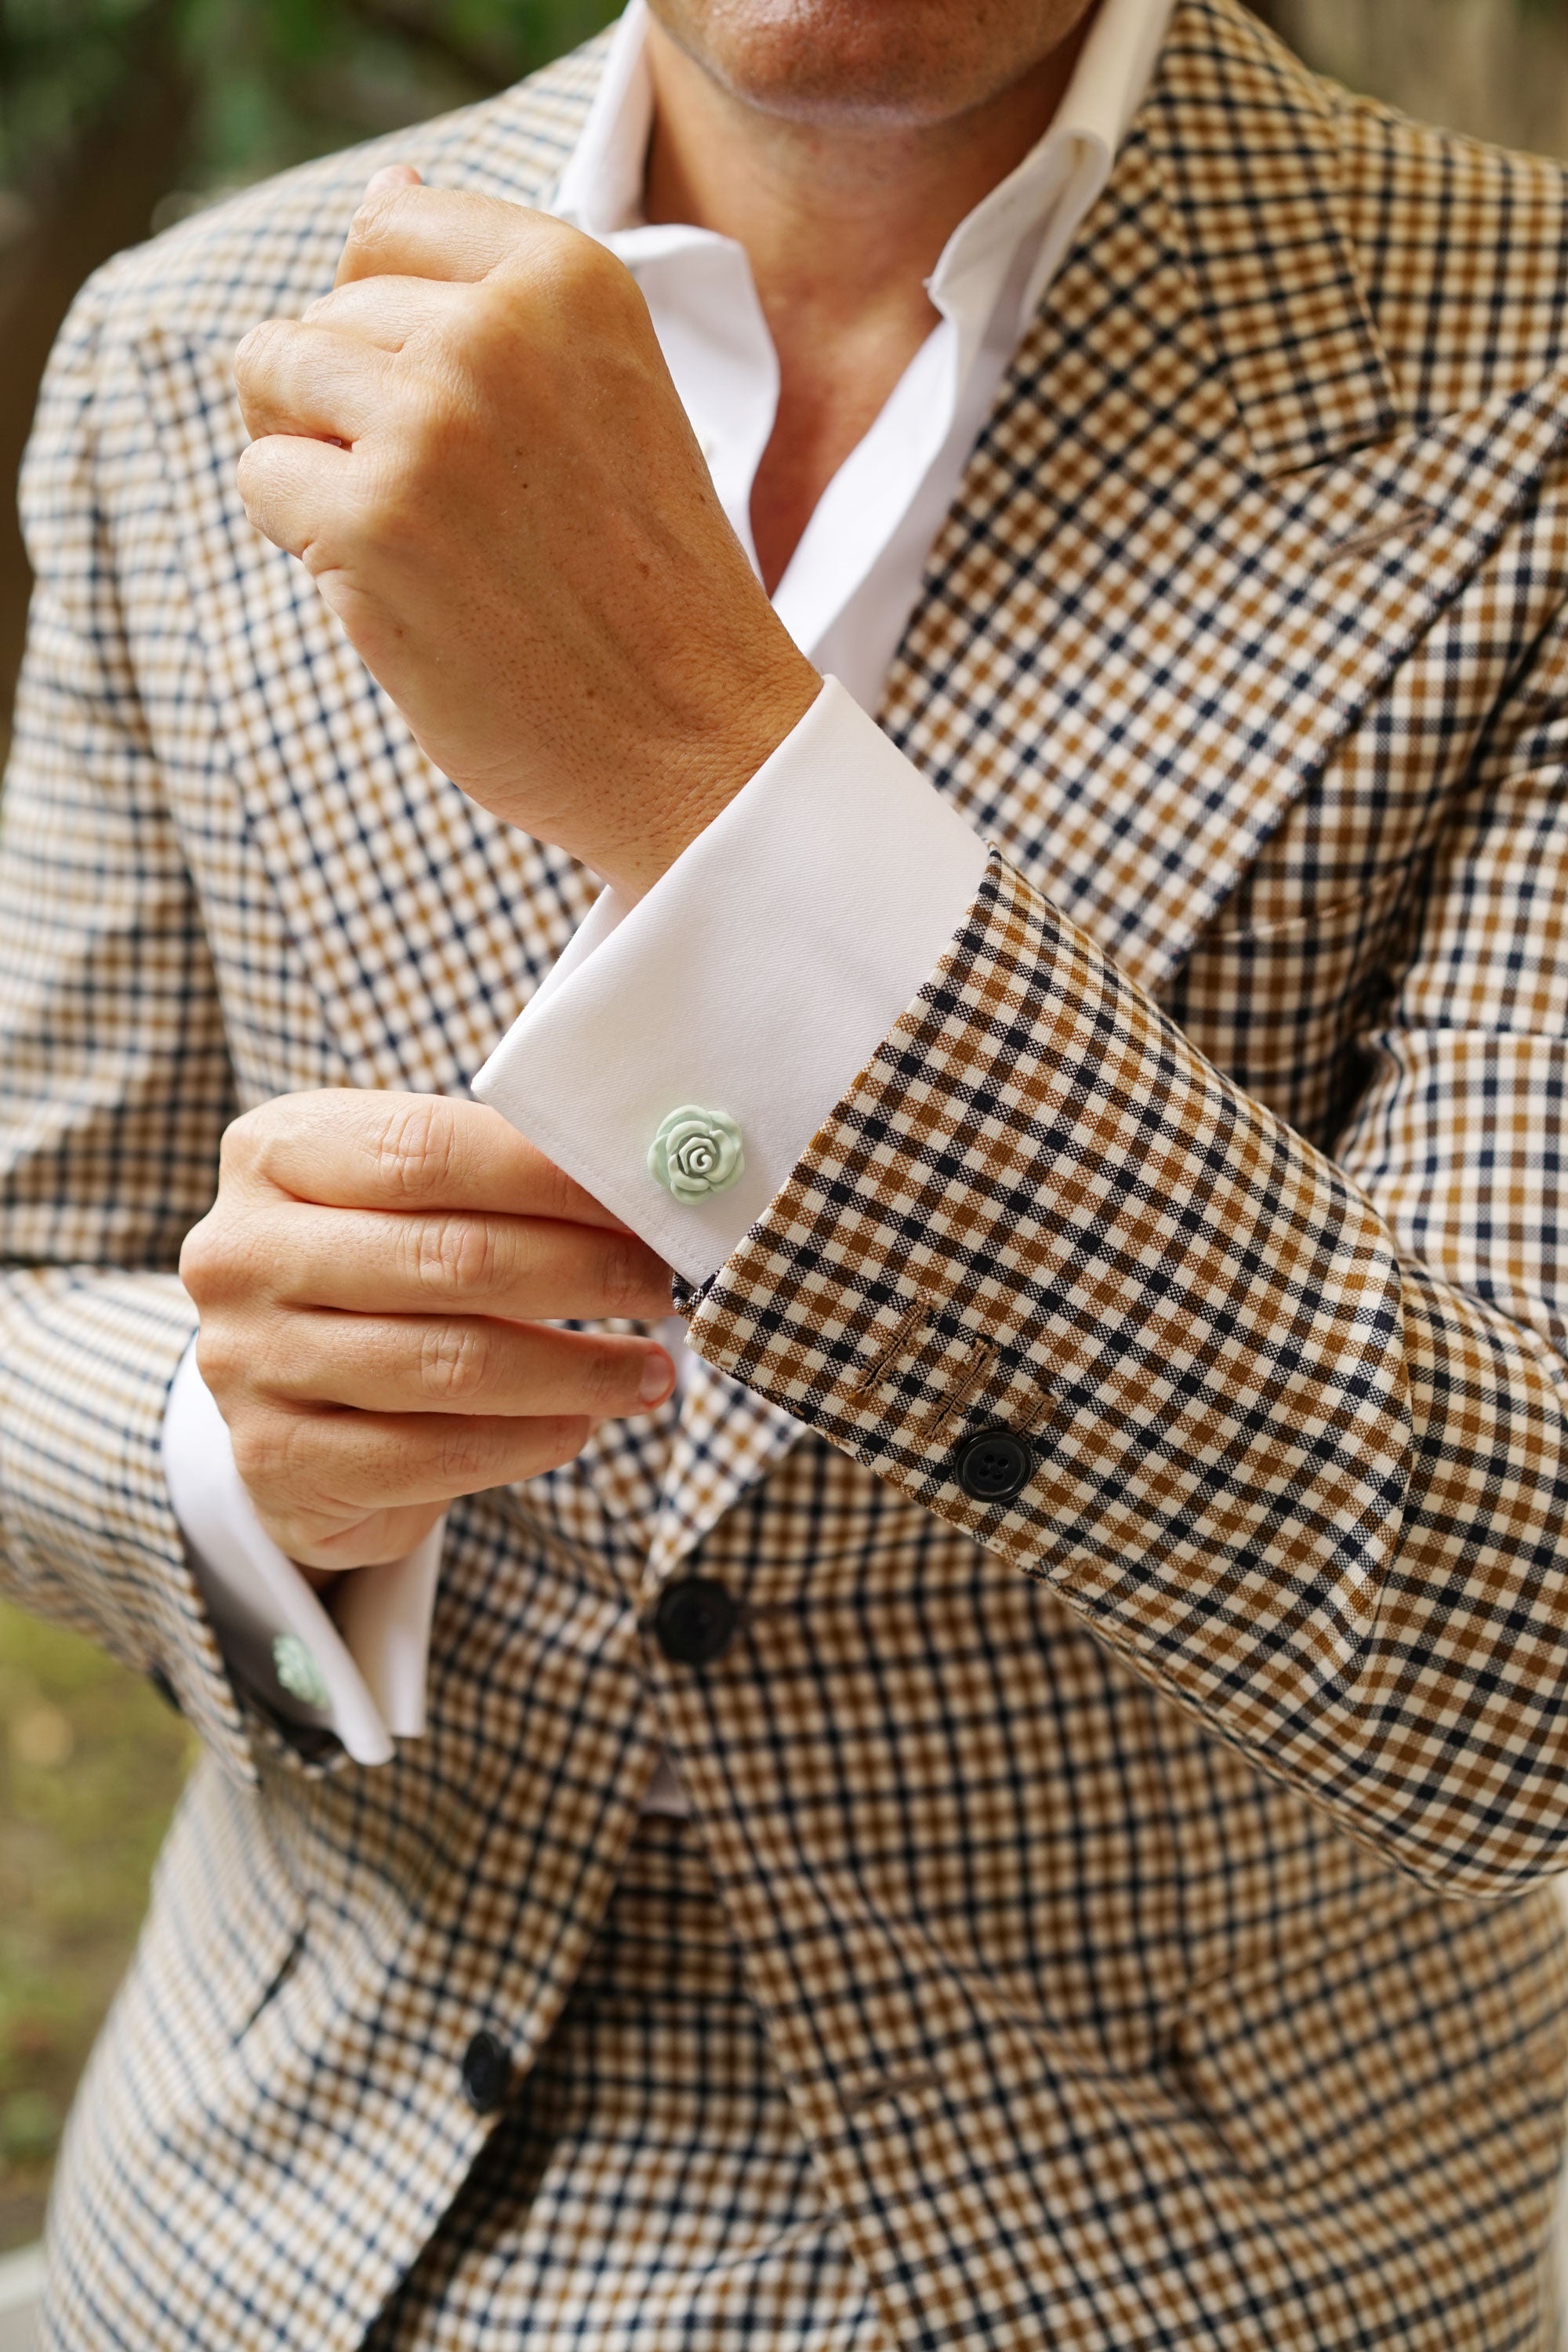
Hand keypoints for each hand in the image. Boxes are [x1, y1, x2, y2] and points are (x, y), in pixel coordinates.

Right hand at [178, 1090, 675, 1572]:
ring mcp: (246, 1361)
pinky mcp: (274, 1460)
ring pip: (447, 1365)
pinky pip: (426, 1455)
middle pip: (449, 1259)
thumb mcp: (400, 1195)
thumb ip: (490, 1173)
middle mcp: (241, 1252)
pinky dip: (523, 1443)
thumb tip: (641, 1184)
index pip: (427, 1150)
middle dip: (583, 1273)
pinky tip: (579, 1426)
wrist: (285, 1393)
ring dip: (575, 1370)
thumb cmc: (375, 1268)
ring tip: (650, 1372)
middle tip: (666, 1285)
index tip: (646, 1195)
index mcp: (273, 1151)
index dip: (551, 1177)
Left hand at [232, 168, 819, 899]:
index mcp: (568, 277)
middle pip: (326, 313)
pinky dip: (305, 540)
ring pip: (271, 375)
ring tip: (419, 538)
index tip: (468, 419)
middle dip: (353, 408)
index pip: (390, 226)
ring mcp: (428, 424)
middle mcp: (496, 330)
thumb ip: (500, 296)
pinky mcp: (372, 524)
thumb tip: (389, 184)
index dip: (394, 328)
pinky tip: (401, 587)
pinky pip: (261, 480)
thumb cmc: (647, 584)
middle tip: (459, 512)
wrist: (699, 740)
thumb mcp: (608, 390)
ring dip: (317, 462)